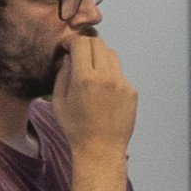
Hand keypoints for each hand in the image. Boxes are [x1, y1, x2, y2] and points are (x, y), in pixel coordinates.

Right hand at [53, 26, 140, 160]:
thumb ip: (63, 74)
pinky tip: (103, 90)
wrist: (101, 149)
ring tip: (92, 71)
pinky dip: (110, 74)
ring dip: (100, 57)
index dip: (72, 41)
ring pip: (111, 54)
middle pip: (98, 43)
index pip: (81, 43)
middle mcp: (106, 77)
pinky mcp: (131, 91)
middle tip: (79, 55)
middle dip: (86, 45)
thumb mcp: (59, 102)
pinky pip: (120, 72)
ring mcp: (122, 83)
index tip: (68, 46)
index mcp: (84, 79)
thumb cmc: (76, 129)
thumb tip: (70, 57)